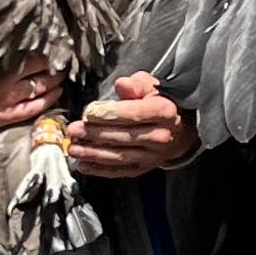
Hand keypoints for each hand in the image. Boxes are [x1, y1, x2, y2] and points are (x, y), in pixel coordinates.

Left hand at [72, 69, 200, 176]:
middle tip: (74, 130)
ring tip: (73, 148)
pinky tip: (83, 165)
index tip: (89, 112)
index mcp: (165, 112)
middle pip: (125, 136)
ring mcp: (154, 155)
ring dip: (93, 154)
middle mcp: (161, 136)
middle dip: (96, 134)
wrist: (182, 130)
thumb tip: (122, 84)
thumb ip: (136, 84)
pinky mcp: (145, 167)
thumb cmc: (162, 103)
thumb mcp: (152, 86)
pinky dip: (101, 170)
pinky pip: (121, 170)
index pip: (135, 114)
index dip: (110, 114)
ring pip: (120, 156)